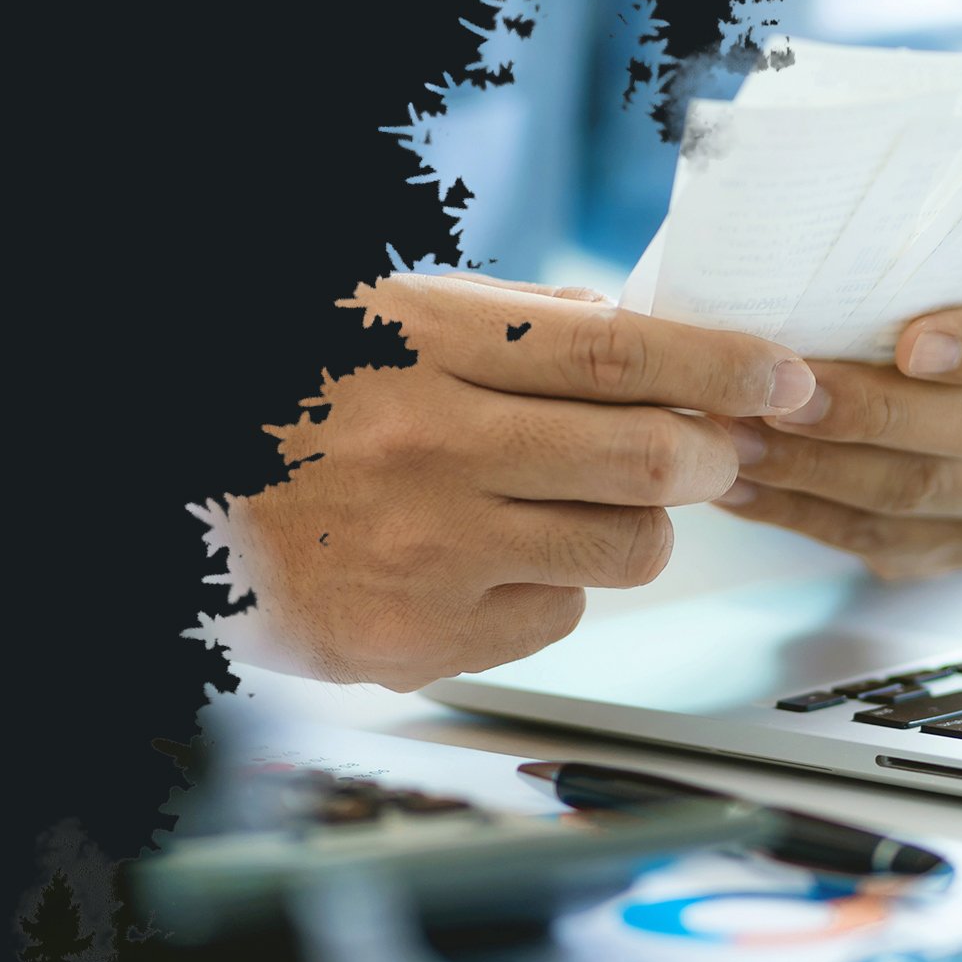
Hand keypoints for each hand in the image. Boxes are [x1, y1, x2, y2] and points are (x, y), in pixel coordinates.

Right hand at [205, 273, 815, 689]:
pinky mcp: (414, 643)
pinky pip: (553, 619)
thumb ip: (502, 320)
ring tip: (577, 507)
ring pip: (622, 552)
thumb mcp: (374, 318)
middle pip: (645, 460)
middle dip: (706, 455)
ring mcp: (425, 556)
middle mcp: (429, 452)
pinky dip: (548, 592)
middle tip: (706, 450)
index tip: (784, 378)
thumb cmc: (284, 401)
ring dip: (635, 528)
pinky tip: (485, 563)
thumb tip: (626, 326)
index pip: (615, 354)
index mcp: (423, 351)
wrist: (177, 510)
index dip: (721, 365)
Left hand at [712, 260, 961, 578]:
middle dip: (867, 415)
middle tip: (778, 396)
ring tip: (733, 441)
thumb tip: (809, 229)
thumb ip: (926, 248)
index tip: (911, 342)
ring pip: (916, 496)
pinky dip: (801, 515)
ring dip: (814, 472)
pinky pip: (879, 541)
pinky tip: (740, 486)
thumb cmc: (961, 287)